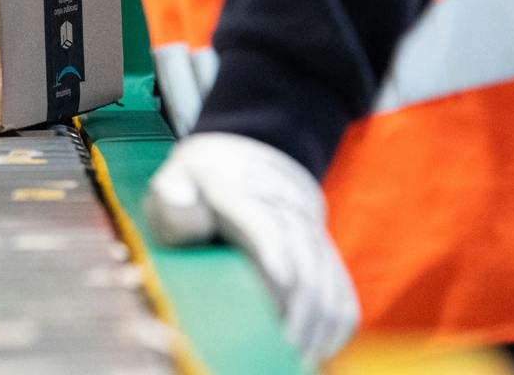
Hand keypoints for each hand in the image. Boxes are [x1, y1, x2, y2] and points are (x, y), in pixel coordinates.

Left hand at [143, 132, 358, 367]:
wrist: (246, 158)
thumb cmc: (196, 187)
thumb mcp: (172, 183)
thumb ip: (171, 198)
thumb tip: (182, 209)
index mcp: (239, 192)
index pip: (264, 221)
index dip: (275, 250)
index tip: (282, 281)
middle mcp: (284, 210)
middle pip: (305, 260)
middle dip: (299, 308)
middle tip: (282, 349)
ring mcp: (310, 232)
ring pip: (329, 282)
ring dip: (318, 326)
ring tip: (296, 362)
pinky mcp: (325, 255)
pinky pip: (343, 294)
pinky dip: (336, 328)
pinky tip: (317, 356)